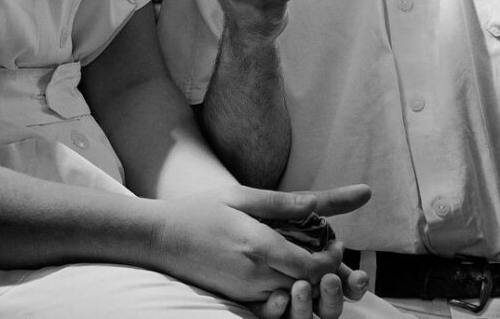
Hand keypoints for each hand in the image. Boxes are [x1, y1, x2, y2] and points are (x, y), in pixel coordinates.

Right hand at [155, 184, 369, 307]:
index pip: (311, 267)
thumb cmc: (201, 210)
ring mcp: (245, 292)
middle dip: (325, 272)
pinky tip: (286, 271)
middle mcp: (254, 275)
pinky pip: (273, 304)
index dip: (331, 259)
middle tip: (332, 249)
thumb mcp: (240, 196)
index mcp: (258, 246)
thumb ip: (279, 203)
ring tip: (312, 258)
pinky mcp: (238, 299)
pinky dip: (288, 291)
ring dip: (308, 282)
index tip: (337, 243)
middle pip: (306, 286)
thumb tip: (314, 205)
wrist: (161, 238)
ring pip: (292, 297)